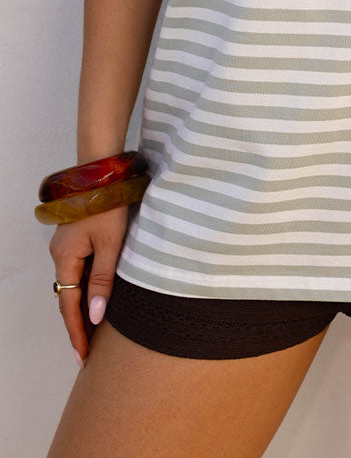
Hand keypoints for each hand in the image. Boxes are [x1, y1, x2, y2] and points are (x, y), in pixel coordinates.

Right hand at [49, 204, 128, 366]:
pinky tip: (97, 300)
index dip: (77, 332)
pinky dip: (86, 290)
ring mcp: (67, 246)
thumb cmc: (108, 204)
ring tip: (94, 334)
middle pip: (68, 298)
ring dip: (82, 308)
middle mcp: (61, 255)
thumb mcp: (110, 244)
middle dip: (77, 326)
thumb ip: (103, 280)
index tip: (83, 356)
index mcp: (65, 258)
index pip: (69, 305)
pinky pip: (79, 271)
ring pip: (73, 285)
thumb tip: (95, 316)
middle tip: (88, 353)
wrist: (102, 173)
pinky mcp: (77, 238)